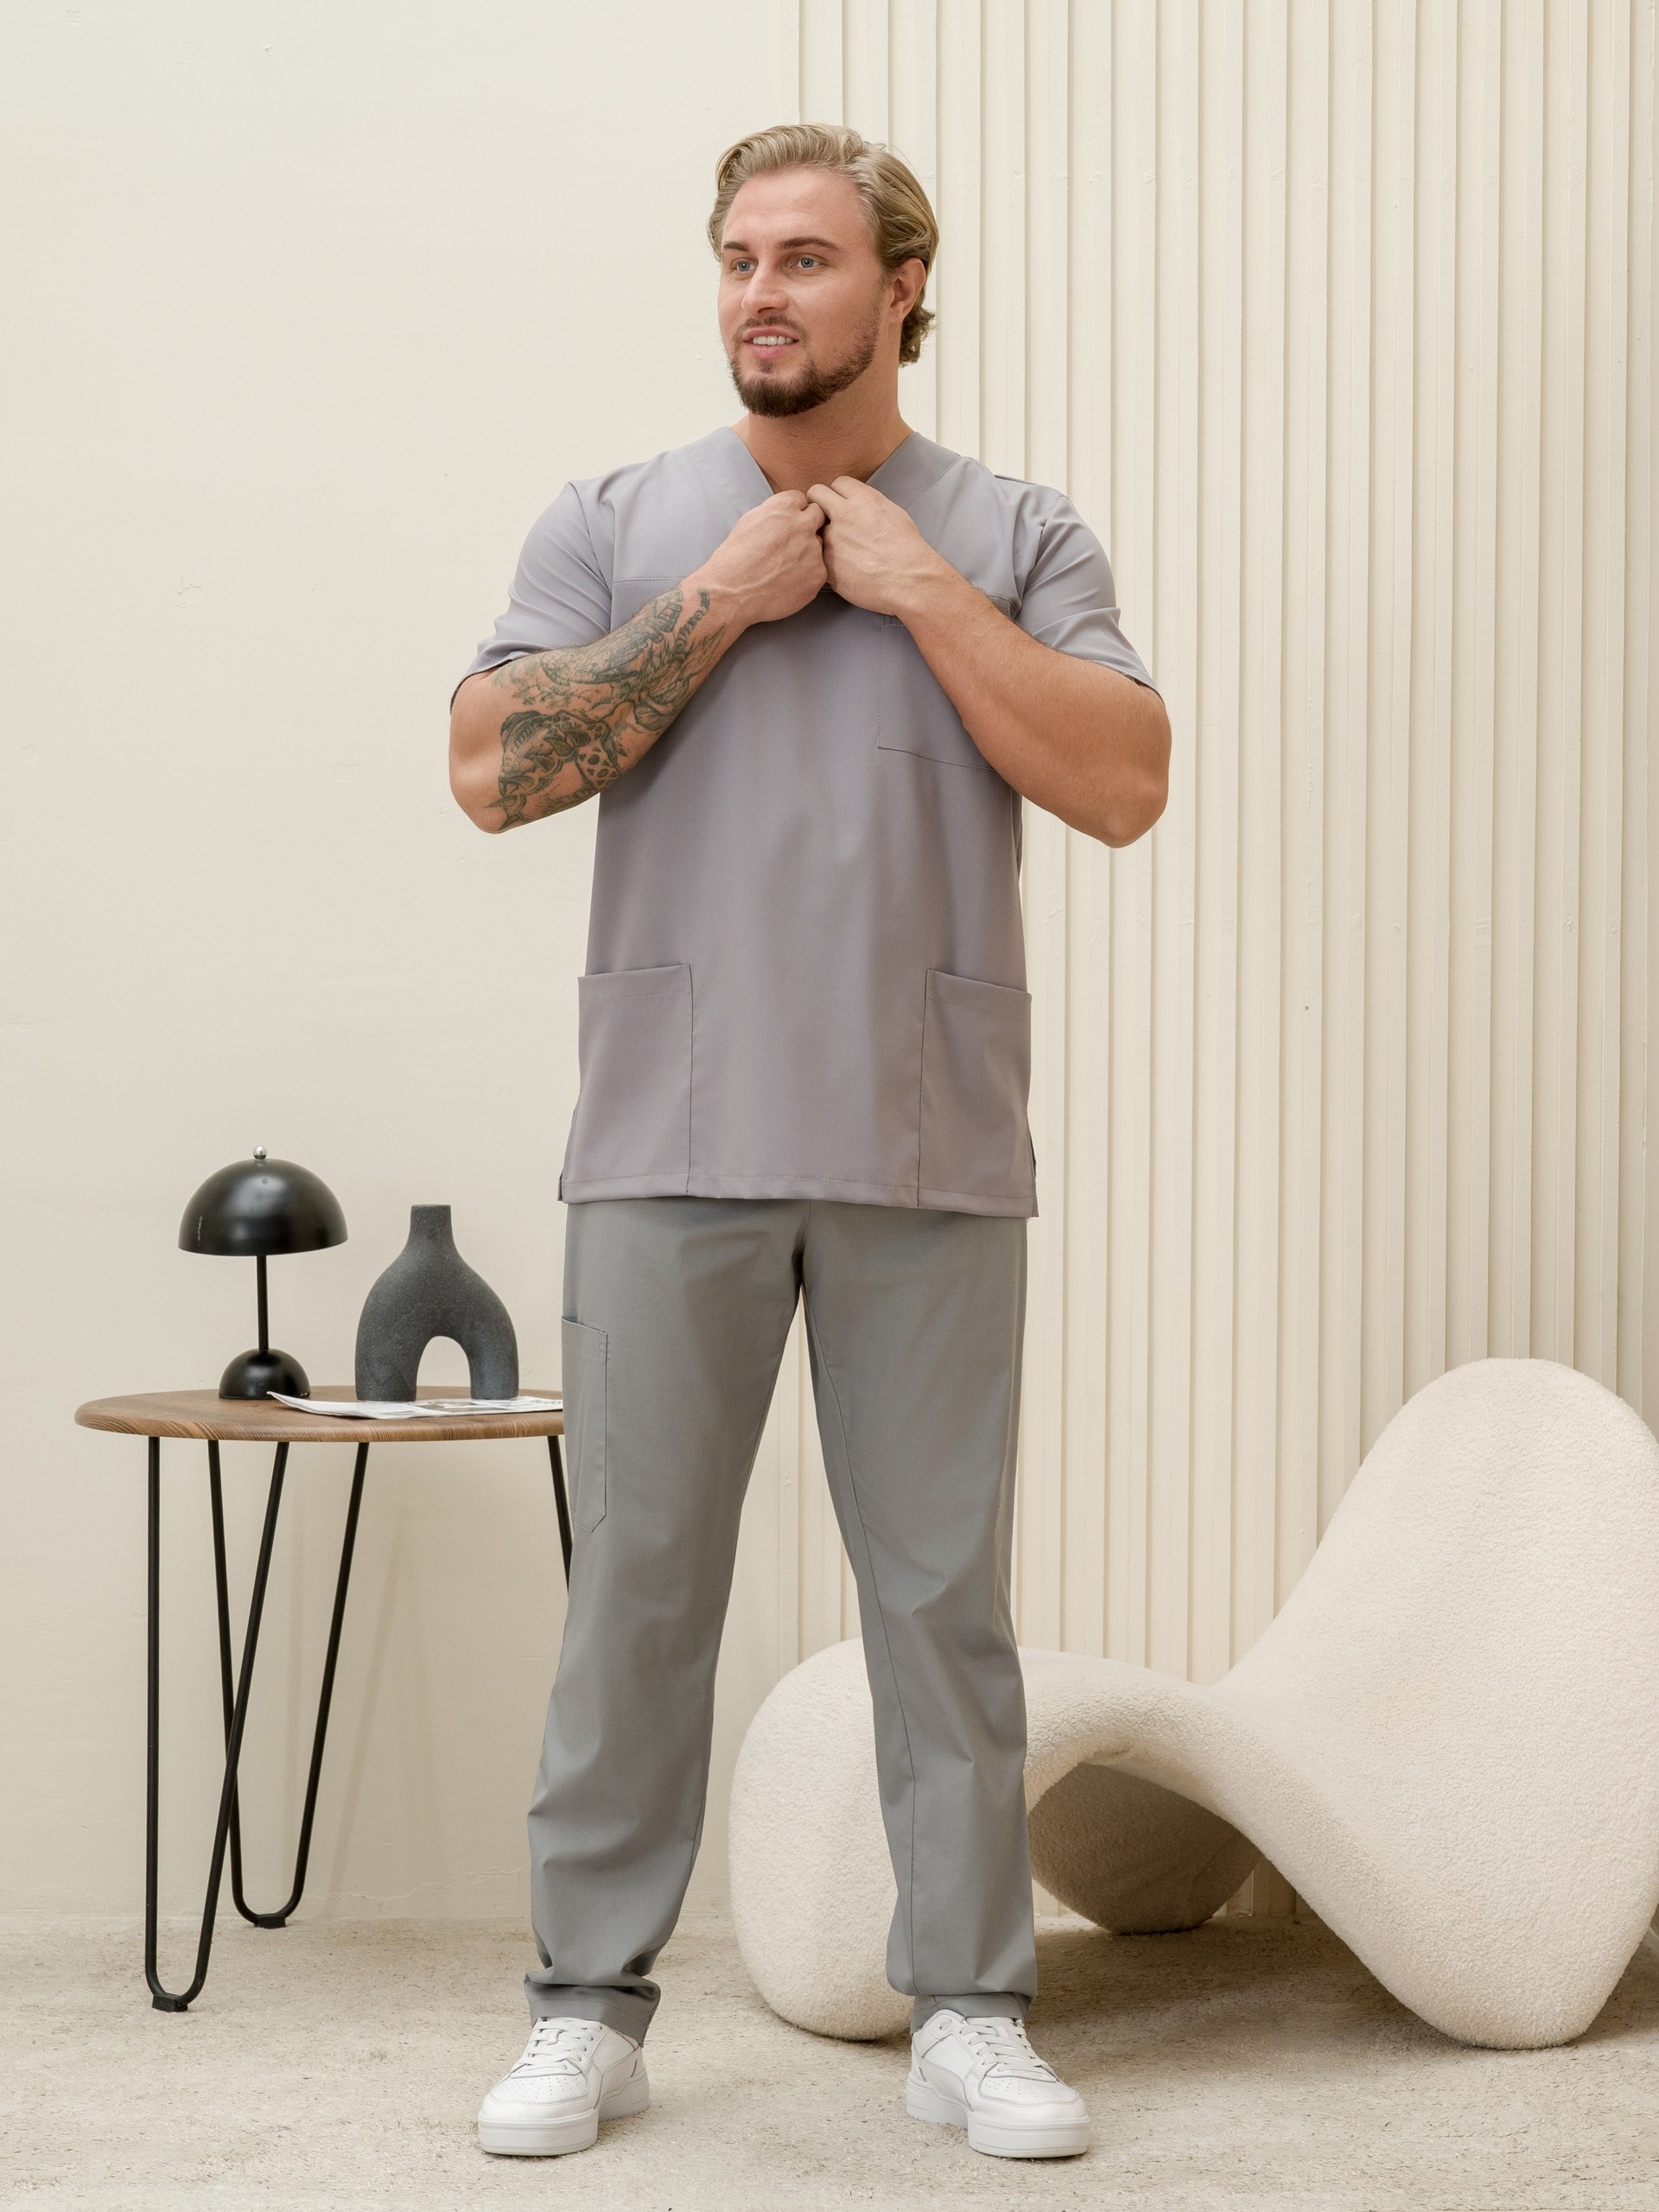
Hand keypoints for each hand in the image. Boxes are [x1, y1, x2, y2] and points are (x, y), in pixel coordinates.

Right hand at [688, 490, 827, 627]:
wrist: (732, 591)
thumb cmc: (734, 558)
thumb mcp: (750, 521)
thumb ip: (775, 513)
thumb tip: (788, 512)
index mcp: (784, 507)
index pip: (802, 500)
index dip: (795, 514)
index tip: (788, 526)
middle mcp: (803, 524)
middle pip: (818, 518)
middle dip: (808, 528)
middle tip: (792, 545)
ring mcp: (813, 550)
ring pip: (818, 546)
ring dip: (808, 554)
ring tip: (784, 569)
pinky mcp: (818, 574)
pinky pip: (819, 571)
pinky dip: (807, 576)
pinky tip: (788, 583)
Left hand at [806, 477, 954, 615]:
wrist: (909, 580)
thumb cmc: (907, 549)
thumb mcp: (892, 512)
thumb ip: (868, 505)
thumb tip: (857, 505)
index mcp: (862, 499)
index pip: (838, 482)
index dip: (839, 493)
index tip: (841, 502)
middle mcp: (843, 514)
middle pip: (816, 494)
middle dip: (818, 502)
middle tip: (825, 516)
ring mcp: (832, 539)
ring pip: (815, 528)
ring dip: (822, 534)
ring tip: (840, 549)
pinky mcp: (827, 564)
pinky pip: (819, 556)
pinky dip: (827, 561)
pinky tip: (844, 568)